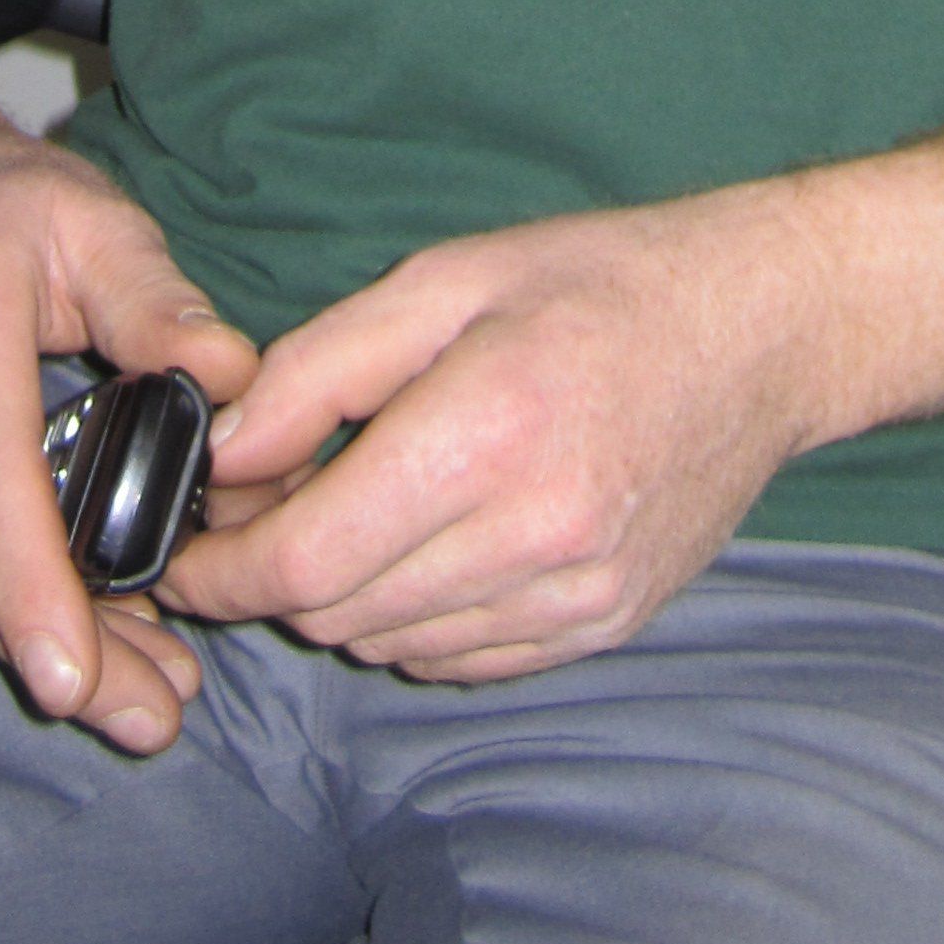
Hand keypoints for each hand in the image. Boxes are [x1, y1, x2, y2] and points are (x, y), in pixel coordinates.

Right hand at [0, 84, 255, 753]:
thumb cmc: (6, 206)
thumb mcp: (101, 222)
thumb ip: (164, 304)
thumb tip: (234, 385)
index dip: (29, 581)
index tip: (76, 674)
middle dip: (53, 650)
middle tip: (151, 716)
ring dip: (27, 649)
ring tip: (135, 694)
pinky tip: (70, 644)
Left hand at [160, 190, 825, 682]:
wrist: (764, 330)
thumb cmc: (601, 283)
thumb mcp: (444, 281)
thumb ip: (319, 373)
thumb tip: (222, 456)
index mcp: (485, 433)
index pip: (307, 561)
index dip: (219, 572)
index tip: (179, 556)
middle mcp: (535, 536)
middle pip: (340, 613)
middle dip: (273, 577)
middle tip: (261, 510)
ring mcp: (578, 596)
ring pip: (395, 645)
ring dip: (343, 600)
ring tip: (352, 515)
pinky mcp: (606, 625)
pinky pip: (464, 661)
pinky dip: (415, 622)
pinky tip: (426, 548)